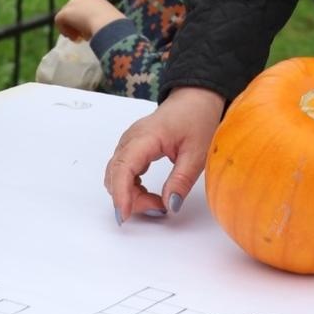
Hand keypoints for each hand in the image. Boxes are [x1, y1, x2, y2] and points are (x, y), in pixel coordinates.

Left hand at [54, 0, 124, 41]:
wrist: (108, 24)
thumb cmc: (114, 24)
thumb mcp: (108, 20)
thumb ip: (99, 21)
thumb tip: (94, 29)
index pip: (82, 7)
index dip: (83, 20)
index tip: (89, 31)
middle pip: (72, 11)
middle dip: (75, 24)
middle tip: (81, 37)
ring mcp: (71, 4)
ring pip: (65, 17)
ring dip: (70, 28)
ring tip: (79, 39)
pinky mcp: (65, 13)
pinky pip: (59, 21)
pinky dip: (65, 31)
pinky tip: (75, 39)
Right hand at [105, 86, 224, 221]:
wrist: (195, 98)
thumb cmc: (197, 119)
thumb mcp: (197, 153)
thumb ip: (181, 180)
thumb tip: (169, 206)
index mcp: (146, 137)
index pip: (123, 167)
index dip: (121, 193)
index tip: (125, 214)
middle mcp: (130, 139)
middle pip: (115, 175)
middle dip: (129, 198)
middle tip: (158, 209)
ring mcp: (129, 143)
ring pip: (116, 175)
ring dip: (130, 194)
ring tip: (156, 202)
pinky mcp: (132, 148)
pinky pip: (122, 171)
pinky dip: (130, 187)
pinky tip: (148, 193)